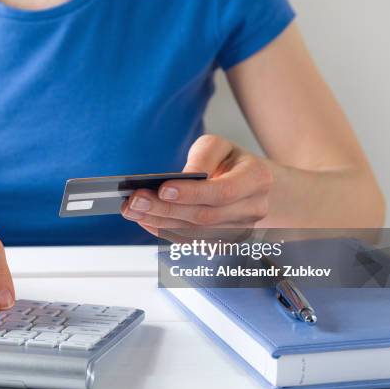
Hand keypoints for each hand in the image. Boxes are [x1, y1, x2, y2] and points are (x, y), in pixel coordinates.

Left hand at [121, 135, 272, 236]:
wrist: (249, 183)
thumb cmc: (229, 161)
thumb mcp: (219, 146)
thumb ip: (202, 157)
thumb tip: (180, 179)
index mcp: (256, 178)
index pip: (224, 192)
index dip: (192, 193)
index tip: (162, 188)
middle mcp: (253, 209)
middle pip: (205, 216)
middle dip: (166, 209)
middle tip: (135, 200)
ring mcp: (240, 230)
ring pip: (196, 233)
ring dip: (160, 223)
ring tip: (133, 210)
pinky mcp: (225, 243)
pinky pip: (192, 243)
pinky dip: (166, 232)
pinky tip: (145, 220)